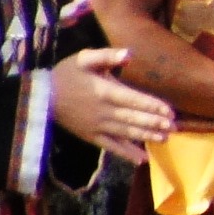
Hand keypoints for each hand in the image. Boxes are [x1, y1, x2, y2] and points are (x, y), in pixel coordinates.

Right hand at [54, 46, 176, 157]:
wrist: (39, 98)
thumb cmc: (65, 75)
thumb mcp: (83, 58)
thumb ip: (107, 56)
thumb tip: (130, 54)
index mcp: (104, 91)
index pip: (133, 99)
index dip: (152, 106)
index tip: (169, 111)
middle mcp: (103, 111)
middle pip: (133, 118)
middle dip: (154, 123)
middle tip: (174, 127)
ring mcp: (97, 126)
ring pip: (126, 133)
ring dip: (146, 137)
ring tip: (165, 139)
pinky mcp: (91, 136)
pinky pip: (111, 146)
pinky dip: (126, 153)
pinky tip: (141, 160)